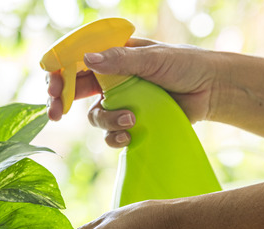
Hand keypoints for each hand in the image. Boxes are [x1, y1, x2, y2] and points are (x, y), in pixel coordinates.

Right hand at [47, 38, 220, 147]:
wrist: (211, 90)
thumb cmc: (185, 65)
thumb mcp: (153, 58)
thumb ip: (120, 60)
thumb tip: (87, 59)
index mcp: (112, 57)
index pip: (75, 62)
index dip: (58, 73)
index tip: (52, 87)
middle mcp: (111, 79)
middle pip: (73, 91)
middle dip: (60, 102)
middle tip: (56, 113)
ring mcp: (120, 102)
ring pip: (94, 116)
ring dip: (106, 121)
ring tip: (131, 119)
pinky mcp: (131, 123)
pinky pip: (111, 135)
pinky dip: (116, 137)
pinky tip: (131, 134)